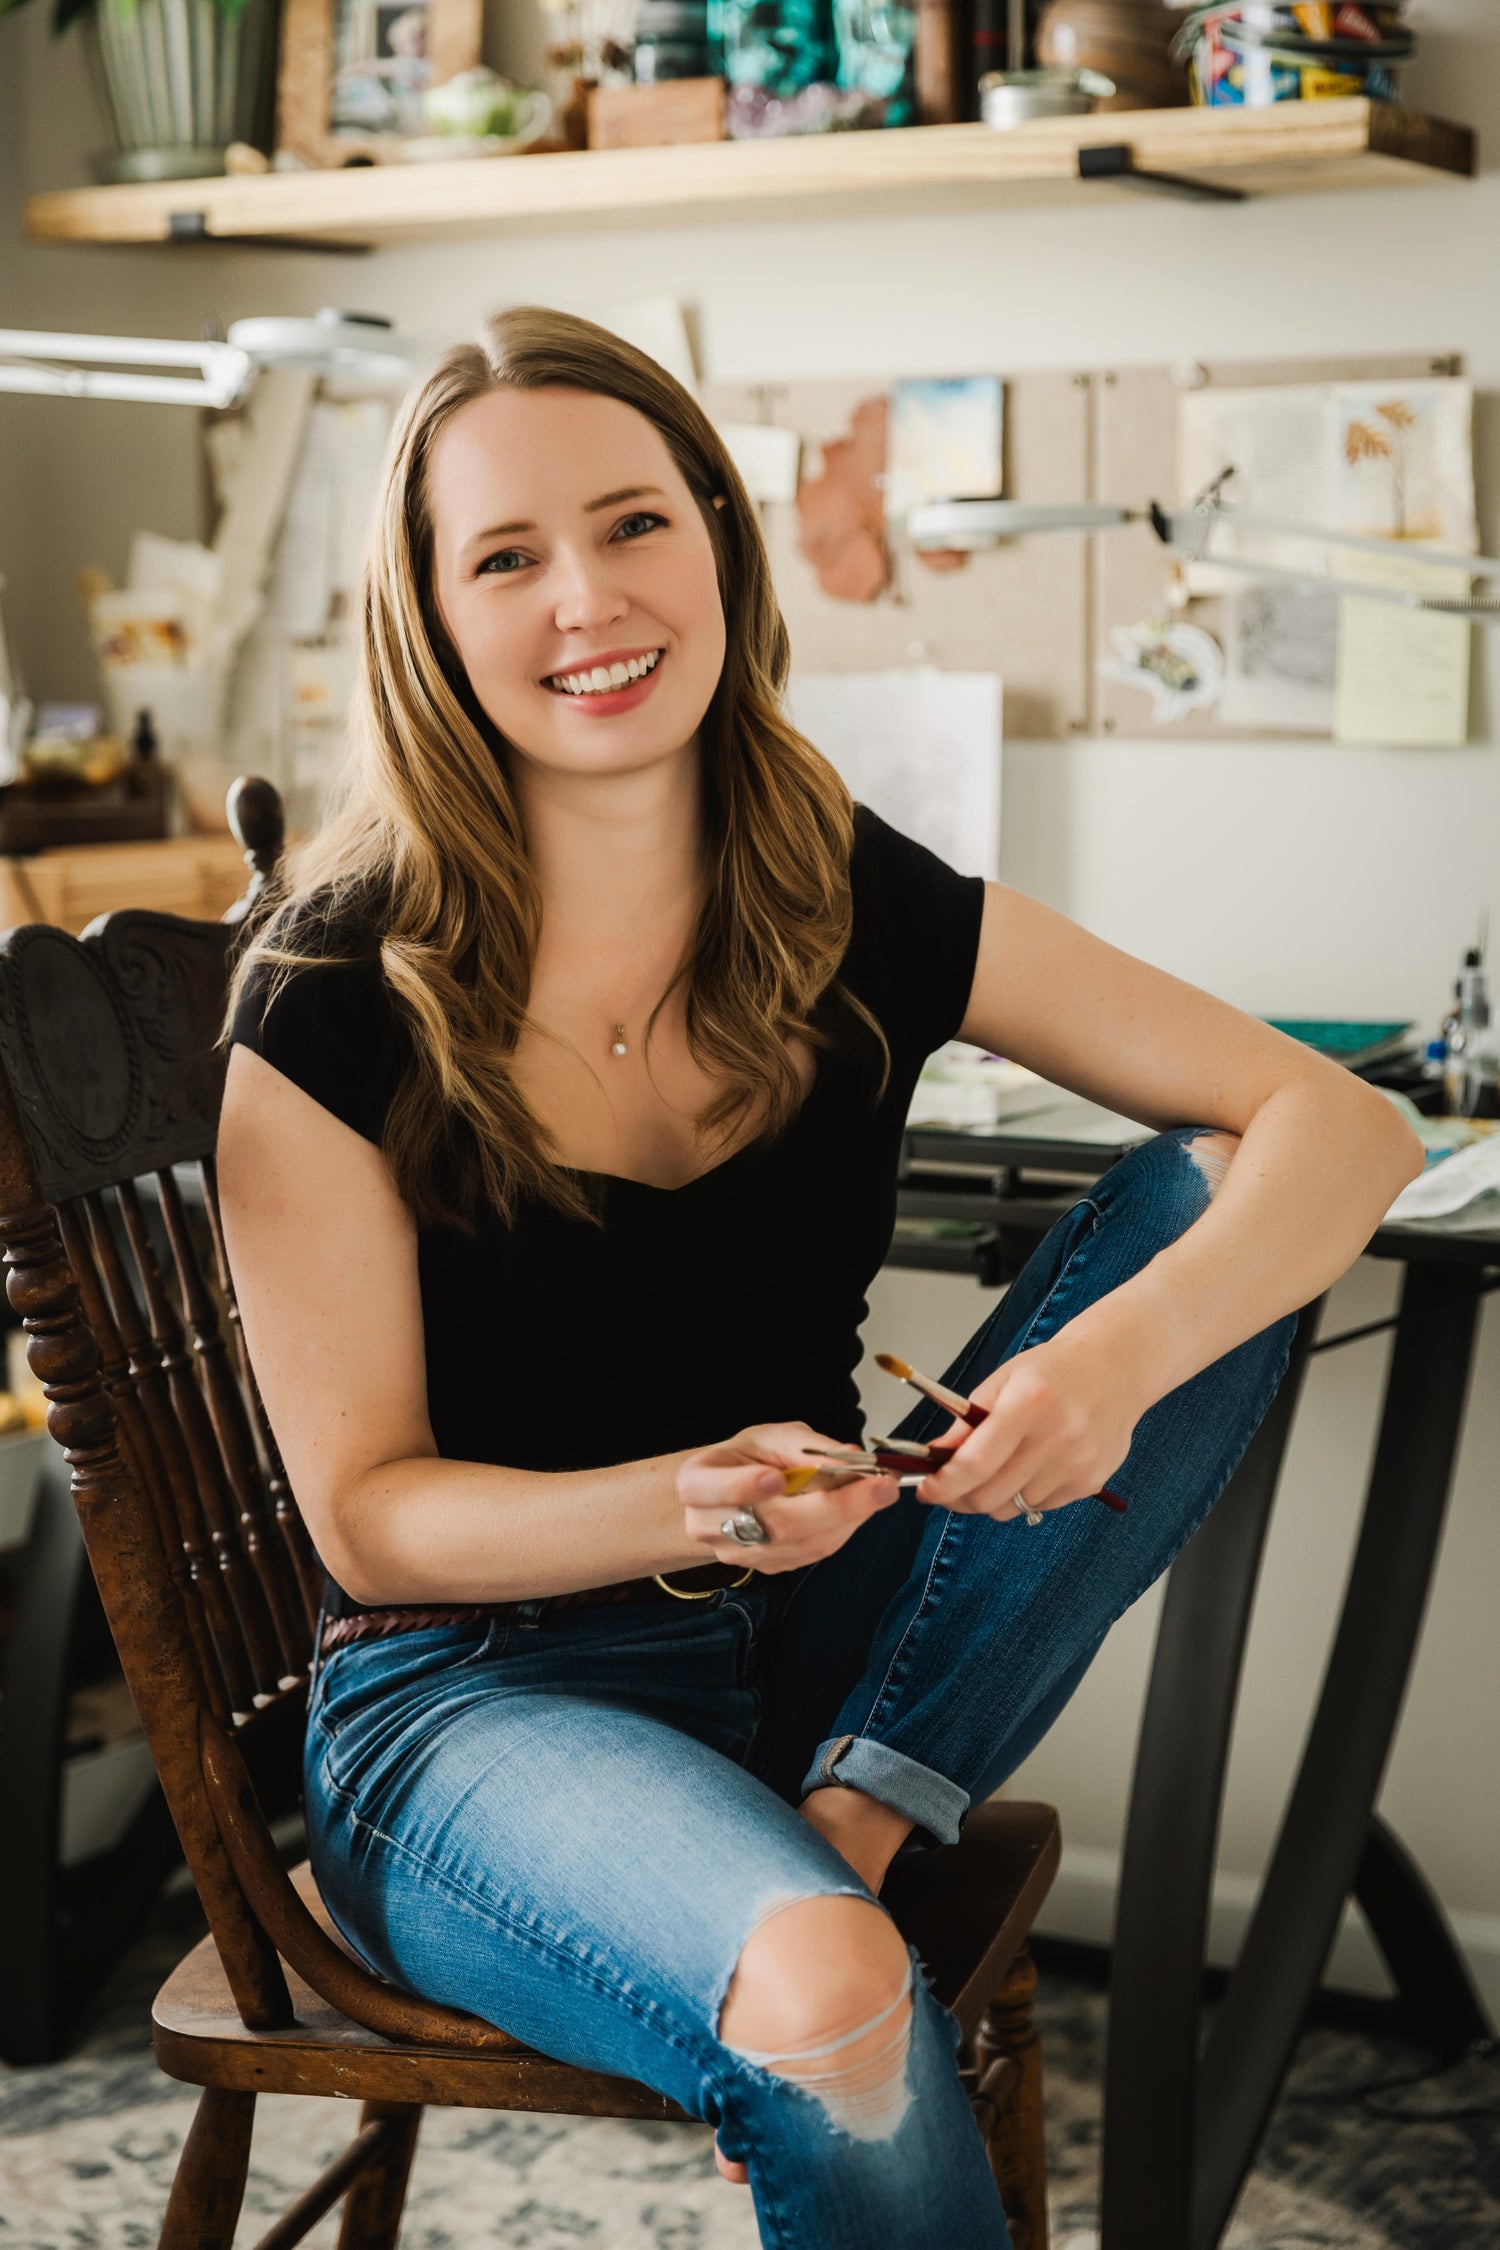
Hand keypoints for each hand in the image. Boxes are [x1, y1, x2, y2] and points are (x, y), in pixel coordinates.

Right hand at [677, 1422, 898, 1574]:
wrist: (735, 1493)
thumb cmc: (749, 1458)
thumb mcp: (770, 1436)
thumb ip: (806, 1446)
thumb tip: (849, 1455)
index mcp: (696, 1483)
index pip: (709, 1489)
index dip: (741, 1487)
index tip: (776, 1478)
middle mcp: (708, 1526)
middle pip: (771, 1525)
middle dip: (833, 1506)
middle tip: (879, 1485)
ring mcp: (738, 1554)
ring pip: (800, 1544)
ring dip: (847, 1518)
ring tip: (877, 1490)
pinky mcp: (768, 1567)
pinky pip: (811, 1553)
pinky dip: (842, 1529)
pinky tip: (858, 1508)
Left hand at [916, 1332, 1139, 1521]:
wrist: (1115, 1367)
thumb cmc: (1054, 1371)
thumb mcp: (1002, 1381)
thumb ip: (966, 1423)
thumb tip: (934, 1458)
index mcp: (1029, 1402)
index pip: (976, 1463)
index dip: (944, 1484)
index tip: (927, 1489)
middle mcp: (1058, 1436)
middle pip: (991, 1495)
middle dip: (960, 1498)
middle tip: (951, 1488)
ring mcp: (1078, 1463)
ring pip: (1013, 1507)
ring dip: (993, 1497)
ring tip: (996, 1470)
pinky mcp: (1092, 1481)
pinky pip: (1040, 1506)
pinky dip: (1024, 1495)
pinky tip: (1030, 1467)